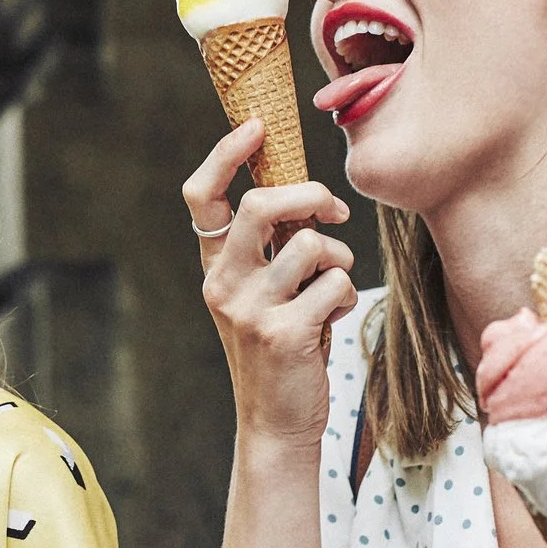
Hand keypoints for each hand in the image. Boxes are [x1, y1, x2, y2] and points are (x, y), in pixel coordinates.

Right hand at [186, 120, 356, 449]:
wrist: (277, 421)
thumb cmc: (281, 345)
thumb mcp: (262, 291)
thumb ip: (271, 246)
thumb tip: (305, 191)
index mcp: (215, 265)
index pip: (201, 195)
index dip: (226, 153)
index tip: (257, 126)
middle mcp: (223, 283)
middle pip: (262, 205)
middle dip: (310, 195)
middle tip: (333, 210)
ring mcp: (250, 309)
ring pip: (312, 245)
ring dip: (338, 259)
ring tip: (331, 286)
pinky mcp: (284, 333)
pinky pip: (336, 283)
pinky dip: (345, 295)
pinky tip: (330, 319)